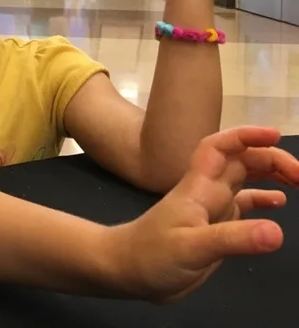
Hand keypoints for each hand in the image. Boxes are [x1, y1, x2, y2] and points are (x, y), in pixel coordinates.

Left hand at [108, 126, 298, 302]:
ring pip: (244, 180)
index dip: (245, 136)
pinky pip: (243, 207)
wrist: (126, 271)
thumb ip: (232, 239)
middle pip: (241, 162)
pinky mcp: (215, 228)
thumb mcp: (192, 248)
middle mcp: (207, 192)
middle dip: (270, 159)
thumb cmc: (151, 254)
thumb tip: (278, 231)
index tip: (275, 135)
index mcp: (200, 188)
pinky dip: (263, 200)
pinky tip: (281, 202)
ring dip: (270, 175)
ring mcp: (211, 209)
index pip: (221, 148)